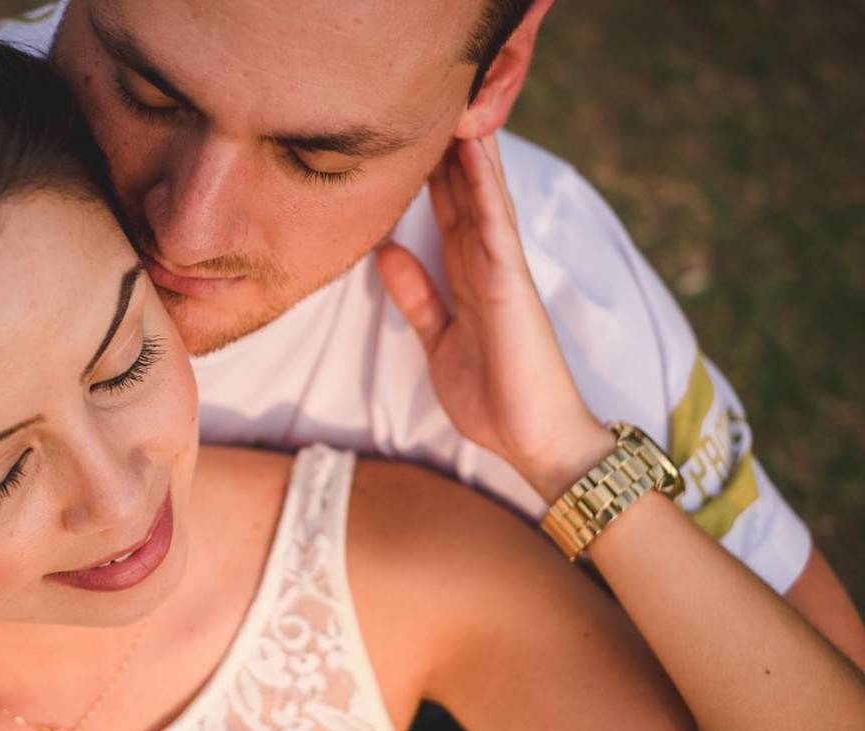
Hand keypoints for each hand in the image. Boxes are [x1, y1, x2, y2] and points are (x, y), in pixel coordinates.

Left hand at [377, 137, 609, 500]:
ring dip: (466, 152)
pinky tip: (472, 153)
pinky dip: (484, 188)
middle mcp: (485, 267)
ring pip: (481, 197)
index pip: (446, 215)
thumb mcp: (438, 339)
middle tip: (426, 102)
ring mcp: (502, 271)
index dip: (427, 175)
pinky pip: (495, 226)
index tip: (406, 138)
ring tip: (452, 103)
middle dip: (442, 151)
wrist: (532, 440)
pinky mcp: (512, 284)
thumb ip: (417, 296)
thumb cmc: (492, 395)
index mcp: (468, 280)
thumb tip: (386, 253)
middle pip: (460, 195)